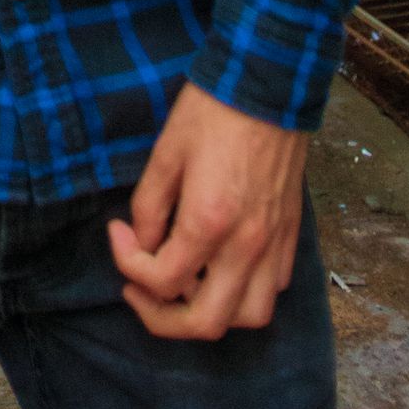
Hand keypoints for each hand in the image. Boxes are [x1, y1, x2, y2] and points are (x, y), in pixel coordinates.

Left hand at [108, 83, 307, 339]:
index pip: (163, 280)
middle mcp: (247, 246)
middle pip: (205, 322)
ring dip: (210, 313)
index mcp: (209, 222)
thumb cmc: (212, 113)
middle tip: (139, 288)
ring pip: (248, 318)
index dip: (128, 265)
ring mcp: (273, 246)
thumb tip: (142, 246)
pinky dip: (243, 295)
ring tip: (183, 284)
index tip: (118, 233)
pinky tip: (219, 269)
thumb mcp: (166, 153)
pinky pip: (271, 291)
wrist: (266, 86)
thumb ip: (150, 208)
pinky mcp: (290, 238)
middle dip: (161, 317)